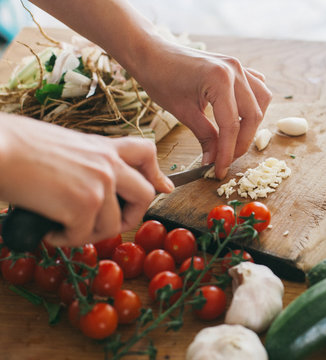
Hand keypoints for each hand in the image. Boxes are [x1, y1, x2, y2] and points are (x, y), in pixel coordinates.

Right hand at [0, 114, 173, 246]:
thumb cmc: (19, 146)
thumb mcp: (66, 146)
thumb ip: (89, 162)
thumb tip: (96, 184)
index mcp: (103, 147)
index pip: (146, 152)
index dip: (156, 173)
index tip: (162, 187)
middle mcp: (108, 164)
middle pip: (145, 195)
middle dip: (131, 217)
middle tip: (109, 225)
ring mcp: (100, 184)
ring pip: (112, 225)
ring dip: (87, 233)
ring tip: (62, 226)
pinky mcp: (83, 205)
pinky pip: (83, 236)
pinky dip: (65, 239)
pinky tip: (49, 229)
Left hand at [132, 39, 272, 178]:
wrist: (151, 53)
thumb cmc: (160, 78)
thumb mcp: (182, 112)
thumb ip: (205, 136)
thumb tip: (214, 160)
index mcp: (219, 80)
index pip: (231, 125)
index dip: (227, 152)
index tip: (220, 170)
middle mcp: (235, 71)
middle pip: (252, 116)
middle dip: (241, 142)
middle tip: (227, 160)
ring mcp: (238, 66)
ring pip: (261, 101)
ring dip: (252, 124)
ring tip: (236, 140)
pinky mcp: (237, 67)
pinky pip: (256, 87)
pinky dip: (254, 103)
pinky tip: (243, 116)